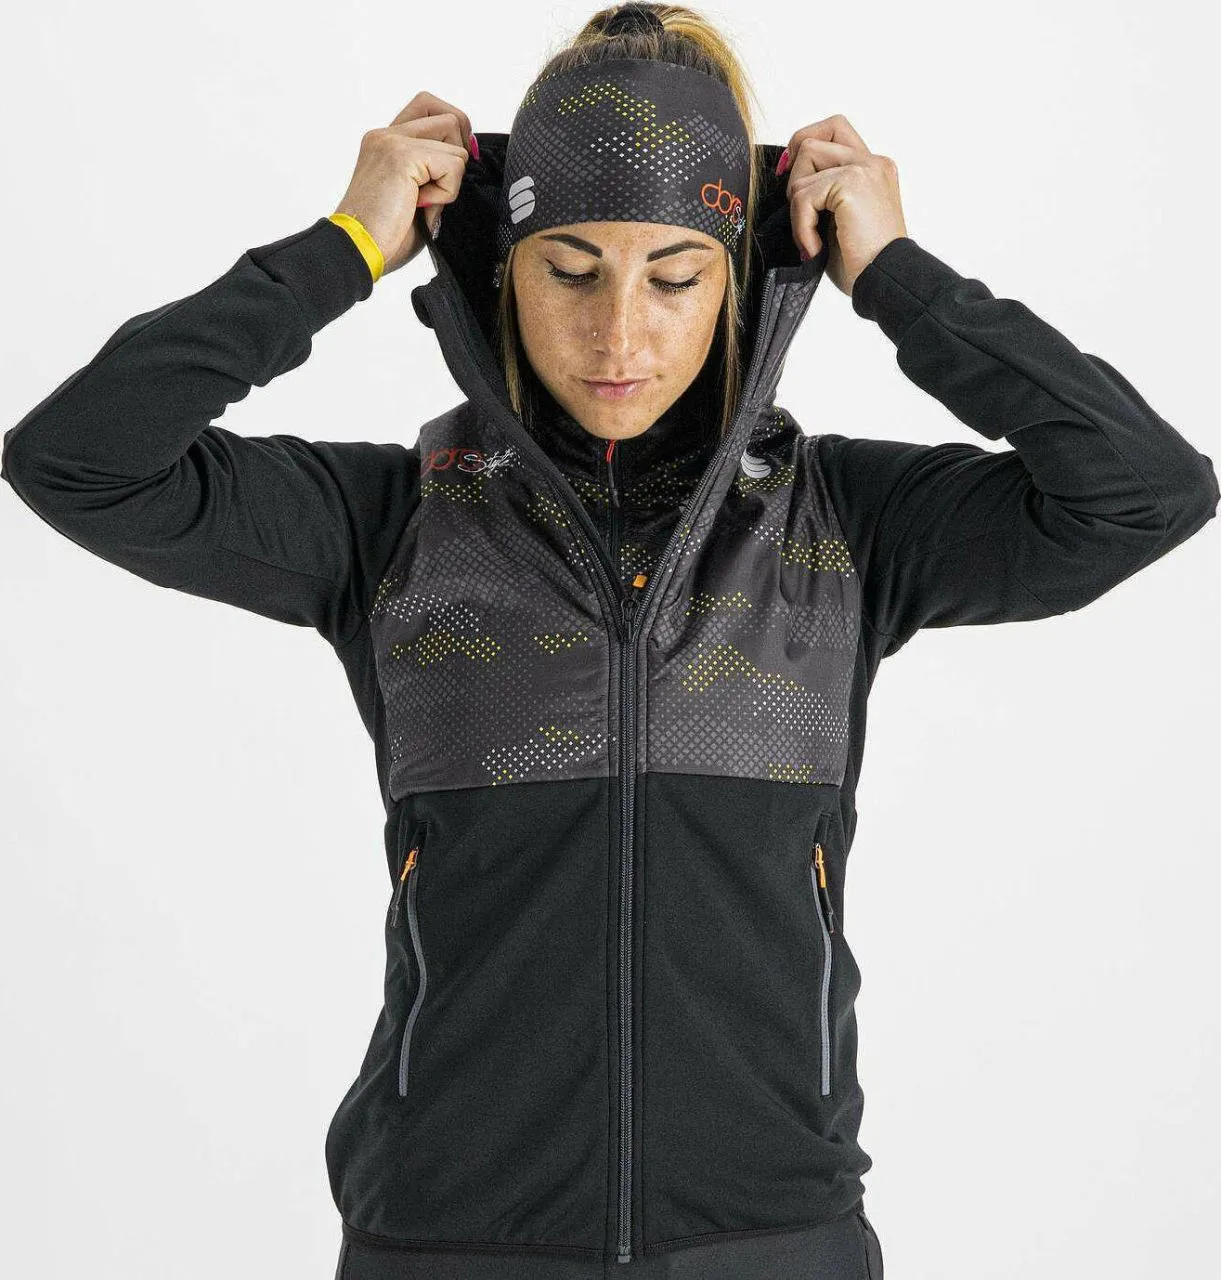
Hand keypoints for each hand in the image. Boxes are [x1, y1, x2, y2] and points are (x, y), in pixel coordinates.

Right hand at [332, 91, 475, 276]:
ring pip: (454, 139)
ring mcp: (392, 142)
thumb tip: (463, 164)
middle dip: (460, 148)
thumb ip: (434, 176)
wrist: (357, 251)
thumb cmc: (382, 236)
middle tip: (446, 182)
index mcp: (386, 143)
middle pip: (447, 114)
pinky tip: (420, 205)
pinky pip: (453, 165)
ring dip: (451, 178)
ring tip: (423, 200)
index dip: (454, 130)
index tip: (456, 165)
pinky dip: (446, 192)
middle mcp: (386, 136)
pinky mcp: (401, 155)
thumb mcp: (417, 200)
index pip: (428, 107)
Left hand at [776, 114, 907, 295]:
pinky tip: (815, 247)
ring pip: (805, 158)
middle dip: (794, 172)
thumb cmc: (864, 264)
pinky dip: (801, 225)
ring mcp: (864, 169)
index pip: (834, 130)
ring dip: (797, 204)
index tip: (790, 176)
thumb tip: (788, 180)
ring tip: (810, 237)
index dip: (803, 145)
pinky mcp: (852, 183)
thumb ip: (825, 193)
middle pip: (815, 136)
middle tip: (800, 211)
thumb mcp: (841, 220)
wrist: (885, 282)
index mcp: (873, 169)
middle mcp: (872, 162)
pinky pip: (804, 194)